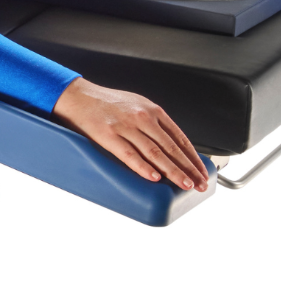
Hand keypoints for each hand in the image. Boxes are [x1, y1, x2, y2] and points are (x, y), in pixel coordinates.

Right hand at [53, 78, 209, 191]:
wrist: (78, 96)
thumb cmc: (107, 103)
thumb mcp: (137, 105)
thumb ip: (154, 123)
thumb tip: (172, 145)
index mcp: (152, 110)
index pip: (179, 137)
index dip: (193, 157)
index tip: (202, 172)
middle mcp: (142, 117)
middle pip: (171, 147)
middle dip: (188, 168)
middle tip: (200, 183)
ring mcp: (125, 126)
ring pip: (155, 153)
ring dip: (172, 171)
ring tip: (184, 184)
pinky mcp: (108, 135)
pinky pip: (129, 154)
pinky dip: (143, 167)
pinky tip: (154, 177)